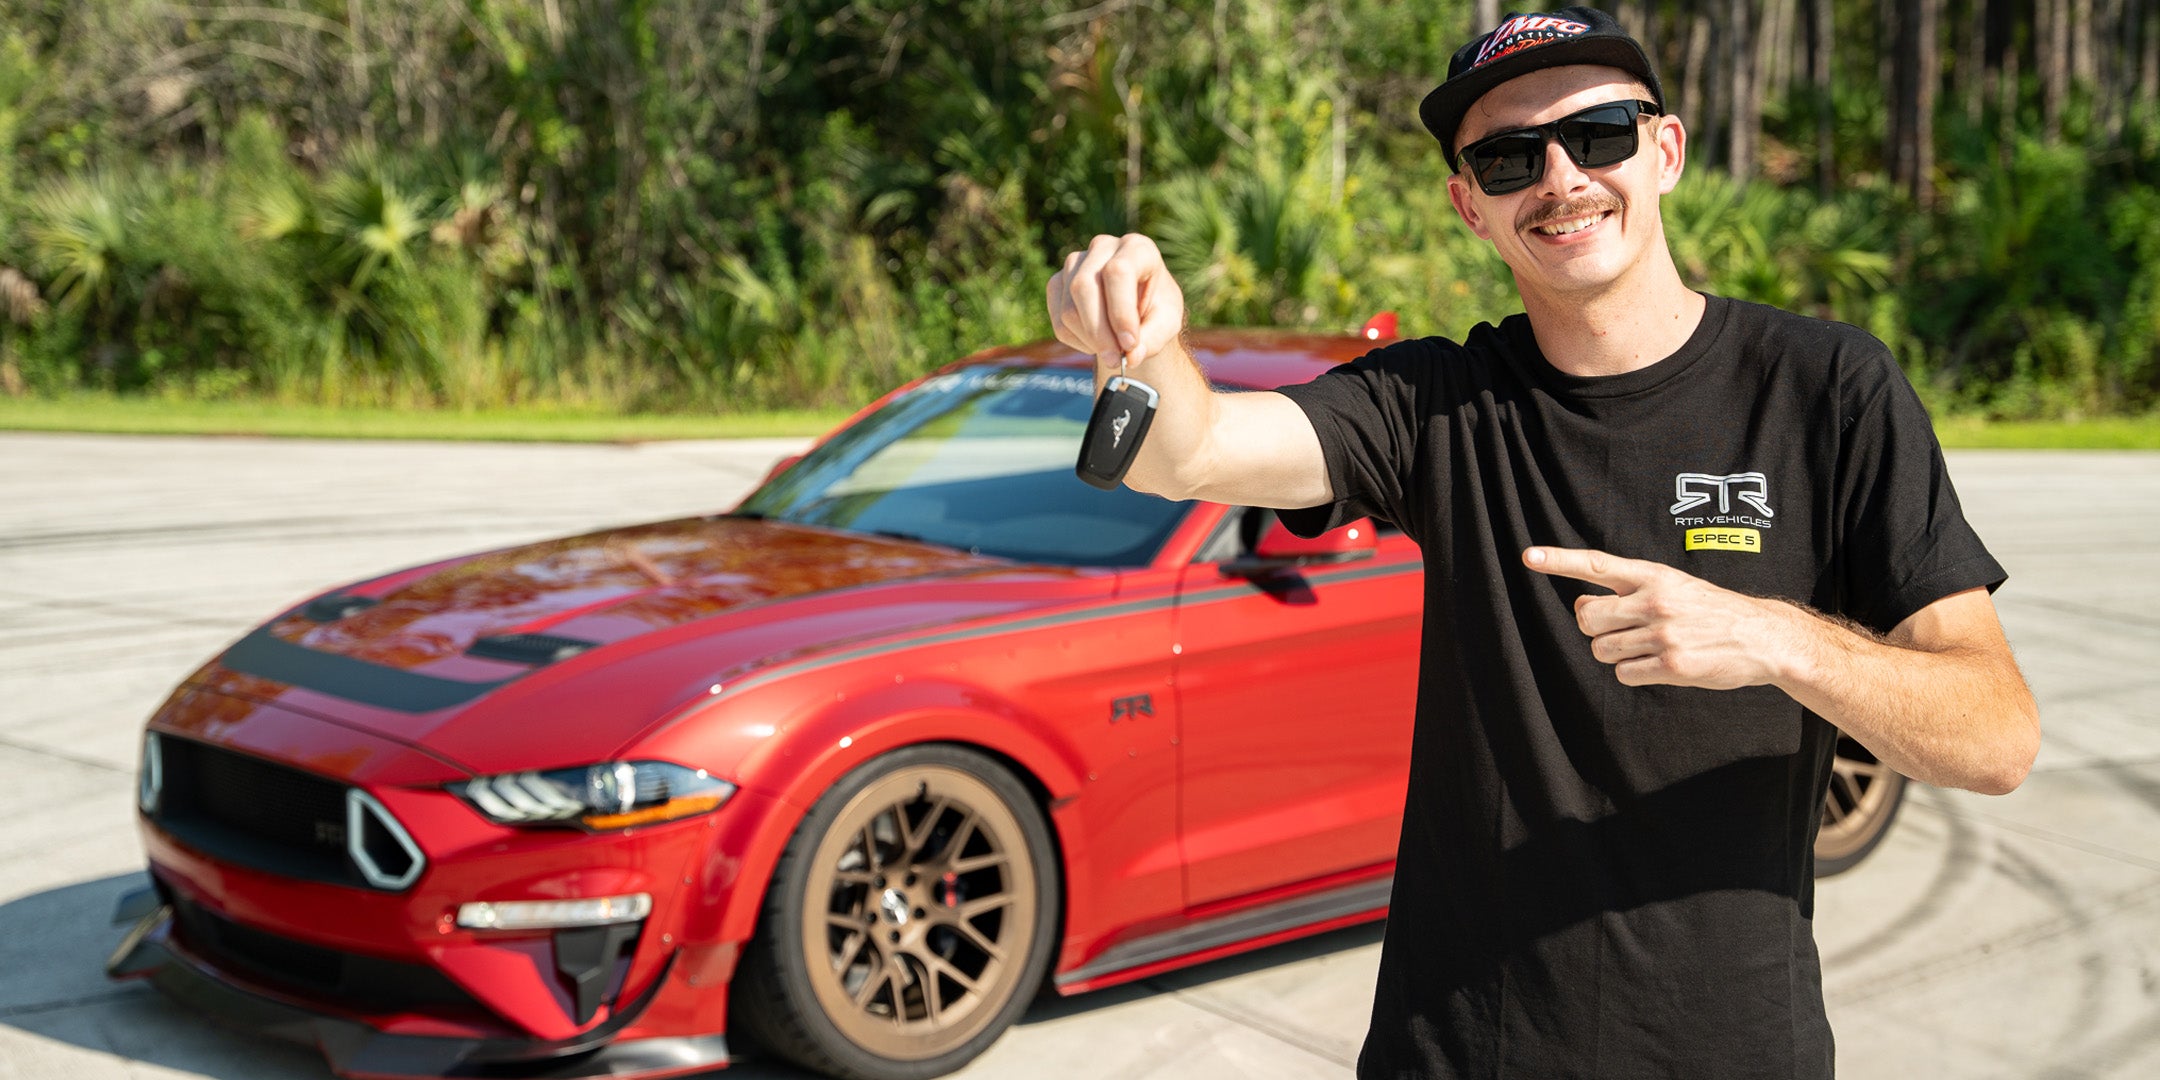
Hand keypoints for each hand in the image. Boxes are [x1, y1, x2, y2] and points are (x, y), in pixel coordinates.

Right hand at [1045, 234, 1185, 373]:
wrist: (1139, 308)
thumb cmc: (1156, 310)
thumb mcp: (1167, 323)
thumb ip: (1153, 339)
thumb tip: (1131, 357)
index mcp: (1137, 248)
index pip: (1118, 272)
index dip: (1121, 311)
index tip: (1130, 344)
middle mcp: (1103, 247)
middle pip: (1084, 287)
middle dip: (1100, 332)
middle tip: (1116, 361)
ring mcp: (1075, 262)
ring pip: (1069, 309)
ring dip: (1090, 340)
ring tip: (1113, 350)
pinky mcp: (1057, 282)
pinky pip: (1058, 320)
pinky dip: (1077, 341)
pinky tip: (1096, 343)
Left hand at [1523, 546, 1805, 689]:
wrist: (1763, 637)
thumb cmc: (1711, 611)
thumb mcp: (1673, 585)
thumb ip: (1629, 590)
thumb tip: (1582, 605)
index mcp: (1654, 576)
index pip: (1597, 564)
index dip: (1559, 560)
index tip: (1528, 556)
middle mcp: (1655, 601)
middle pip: (1587, 618)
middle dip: (1595, 629)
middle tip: (1621, 631)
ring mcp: (1664, 634)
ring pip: (1602, 650)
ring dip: (1616, 654)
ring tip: (1648, 647)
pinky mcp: (1673, 666)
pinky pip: (1624, 675)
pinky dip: (1634, 674)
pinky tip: (1660, 665)